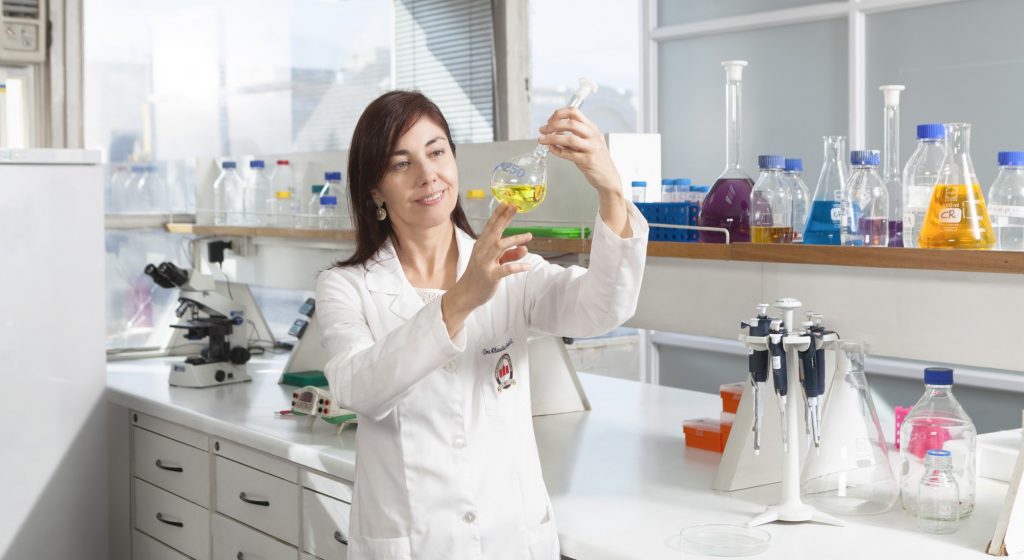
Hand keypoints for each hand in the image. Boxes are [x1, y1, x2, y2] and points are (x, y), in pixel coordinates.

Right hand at [441, 203, 531, 335]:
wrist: (466, 294)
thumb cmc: (480, 275)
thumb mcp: (495, 262)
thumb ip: (510, 254)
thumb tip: (525, 248)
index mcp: (482, 245)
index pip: (491, 226)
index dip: (499, 214)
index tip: (507, 202)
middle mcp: (482, 251)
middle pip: (495, 231)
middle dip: (505, 218)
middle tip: (515, 206)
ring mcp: (485, 263)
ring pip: (500, 247)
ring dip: (515, 240)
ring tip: (529, 236)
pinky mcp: (490, 276)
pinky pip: (505, 269)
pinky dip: (517, 266)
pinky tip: (527, 266)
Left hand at [539, 108, 631, 237]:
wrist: (607, 177)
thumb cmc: (596, 159)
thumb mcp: (588, 142)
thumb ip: (574, 135)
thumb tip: (553, 129)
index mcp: (592, 128)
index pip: (575, 112)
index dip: (559, 114)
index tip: (550, 120)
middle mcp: (593, 136)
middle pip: (571, 123)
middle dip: (553, 125)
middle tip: (543, 130)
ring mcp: (591, 148)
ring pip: (569, 138)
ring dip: (552, 138)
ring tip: (542, 139)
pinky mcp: (587, 160)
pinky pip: (569, 154)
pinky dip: (557, 150)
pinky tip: (551, 149)